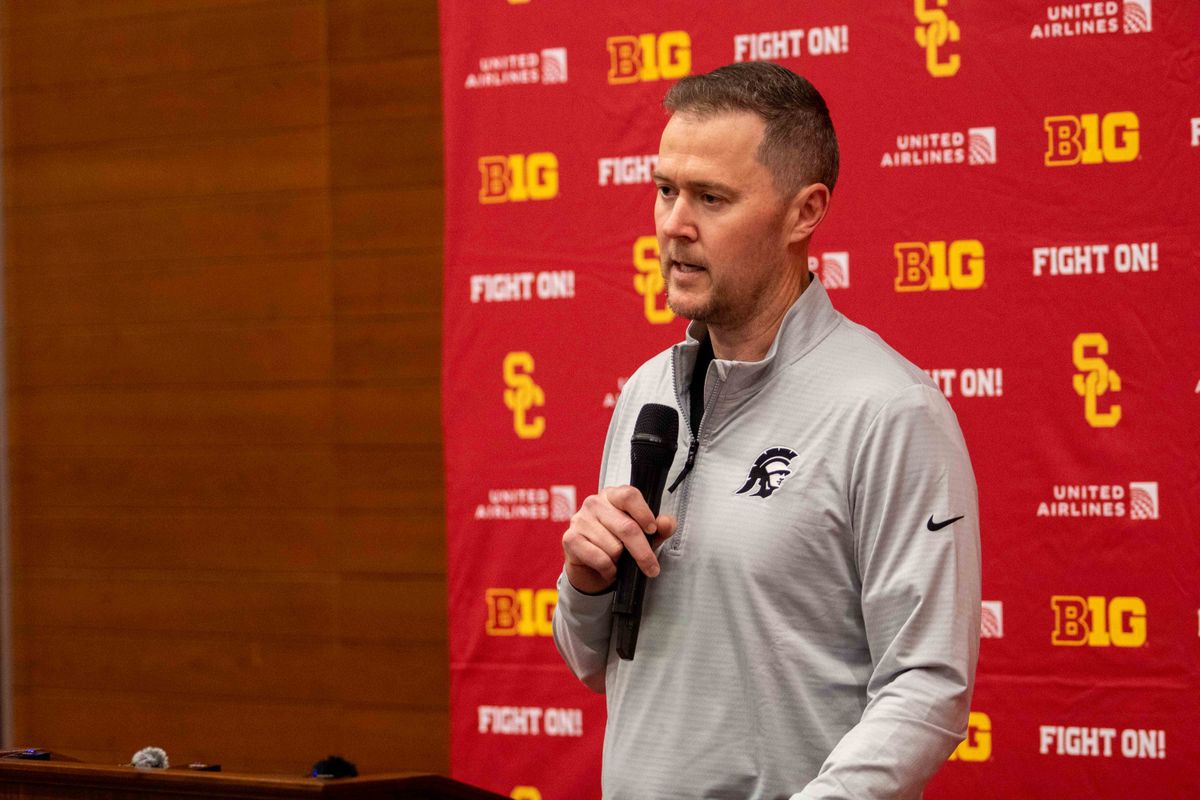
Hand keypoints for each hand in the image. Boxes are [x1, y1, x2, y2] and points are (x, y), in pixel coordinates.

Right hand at [561, 485, 676, 594]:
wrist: (591, 569)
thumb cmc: (619, 546)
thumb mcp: (644, 536)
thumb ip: (659, 528)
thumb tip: (667, 523)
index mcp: (613, 495)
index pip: (630, 495)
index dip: (644, 513)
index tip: (652, 530)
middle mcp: (594, 503)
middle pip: (626, 527)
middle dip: (643, 552)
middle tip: (652, 568)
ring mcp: (580, 519)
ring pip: (613, 546)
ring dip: (620, 561)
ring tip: (617, 560)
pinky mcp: (570, 539)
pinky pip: (599, 558)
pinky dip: (608, 569)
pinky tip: (608, 568)